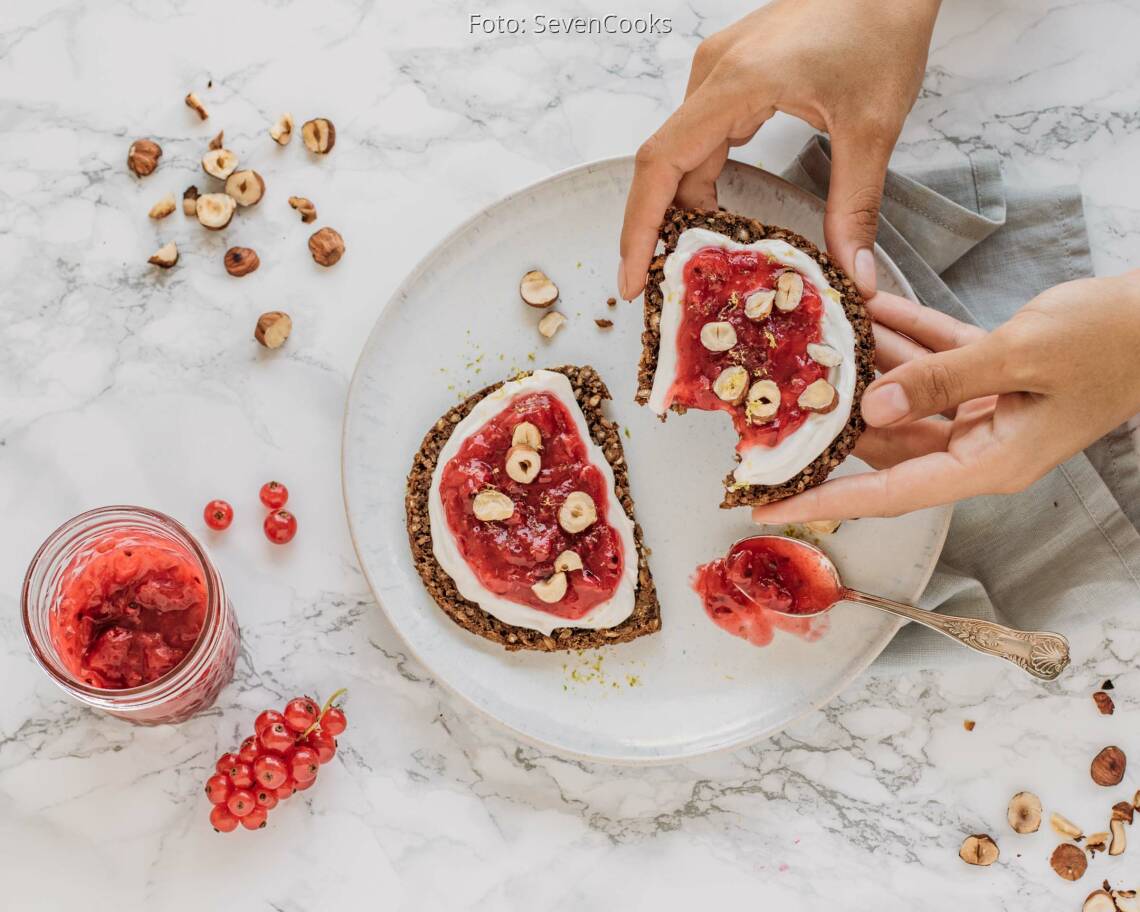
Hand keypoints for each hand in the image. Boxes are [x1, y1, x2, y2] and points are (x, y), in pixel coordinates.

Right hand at [618, 0, 940, 300]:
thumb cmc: (881, 28)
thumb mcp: (872, 127)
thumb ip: (855, 207)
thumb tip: (856, 277)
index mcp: (733, 84)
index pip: (660, 164)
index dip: (639, 228)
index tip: (635, 278)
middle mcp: (711, 75)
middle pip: (663, 164)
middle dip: (657, 230)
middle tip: (662, 287)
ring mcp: (719, 71)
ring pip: (682, 153)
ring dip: (683, 208)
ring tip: (693, 263)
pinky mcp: (734, 74)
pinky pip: (702, 137)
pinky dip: (703, 181)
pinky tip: (718, 217)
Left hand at [750, 273, 1139, 522]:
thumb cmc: (1114, 339)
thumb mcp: (1020, 356)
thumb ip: (941, 380)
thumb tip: (870, 404)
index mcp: (990, 462)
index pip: (889, 493)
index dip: (826, 501)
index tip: (771, 507)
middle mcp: (982, 444)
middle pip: (888, 442)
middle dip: (835, 420)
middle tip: (776, 403)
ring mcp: (989, 408)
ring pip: (907, 393)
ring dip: (867, 365)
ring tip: (812, 342)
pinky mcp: (997, 372)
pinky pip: (936, 357)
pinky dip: (906, 334)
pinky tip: (869, 307)